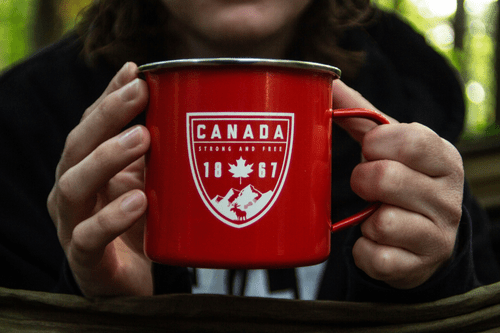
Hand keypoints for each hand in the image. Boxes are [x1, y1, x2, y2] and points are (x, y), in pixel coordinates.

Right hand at [47, 62, 152, 296]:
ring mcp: (72, 224)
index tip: (136, 71)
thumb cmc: (138, 224)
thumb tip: (186, 108)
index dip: (109, 96)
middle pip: (77, 146)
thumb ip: (154, 151)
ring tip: (142, 138)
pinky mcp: (85, 259)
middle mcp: (71, 190)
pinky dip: (113, 217)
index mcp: (84, 168)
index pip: (90, 124)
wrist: (129, 282)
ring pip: (75, 185)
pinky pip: (90, 237)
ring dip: (108, 157)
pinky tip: (138, 201)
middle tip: (140, 93)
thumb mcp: (146, 180)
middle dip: (108, 115)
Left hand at [332, 80, 463, 288]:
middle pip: (386, 178)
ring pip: (383, 222)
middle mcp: (449, 198)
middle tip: (366, 185)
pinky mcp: (419, 268)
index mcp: (444, 159)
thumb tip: (328, 81)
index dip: (377, 144)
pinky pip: (376, 257)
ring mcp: (438, 236)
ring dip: (366, 219)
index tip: (371, 150)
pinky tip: (374, 242)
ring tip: (375, 215)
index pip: (411, 140)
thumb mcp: (392, 147)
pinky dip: (364, 250)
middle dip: (363, 181)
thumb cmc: (402, 182)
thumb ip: (362, 115)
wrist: (424, 241)